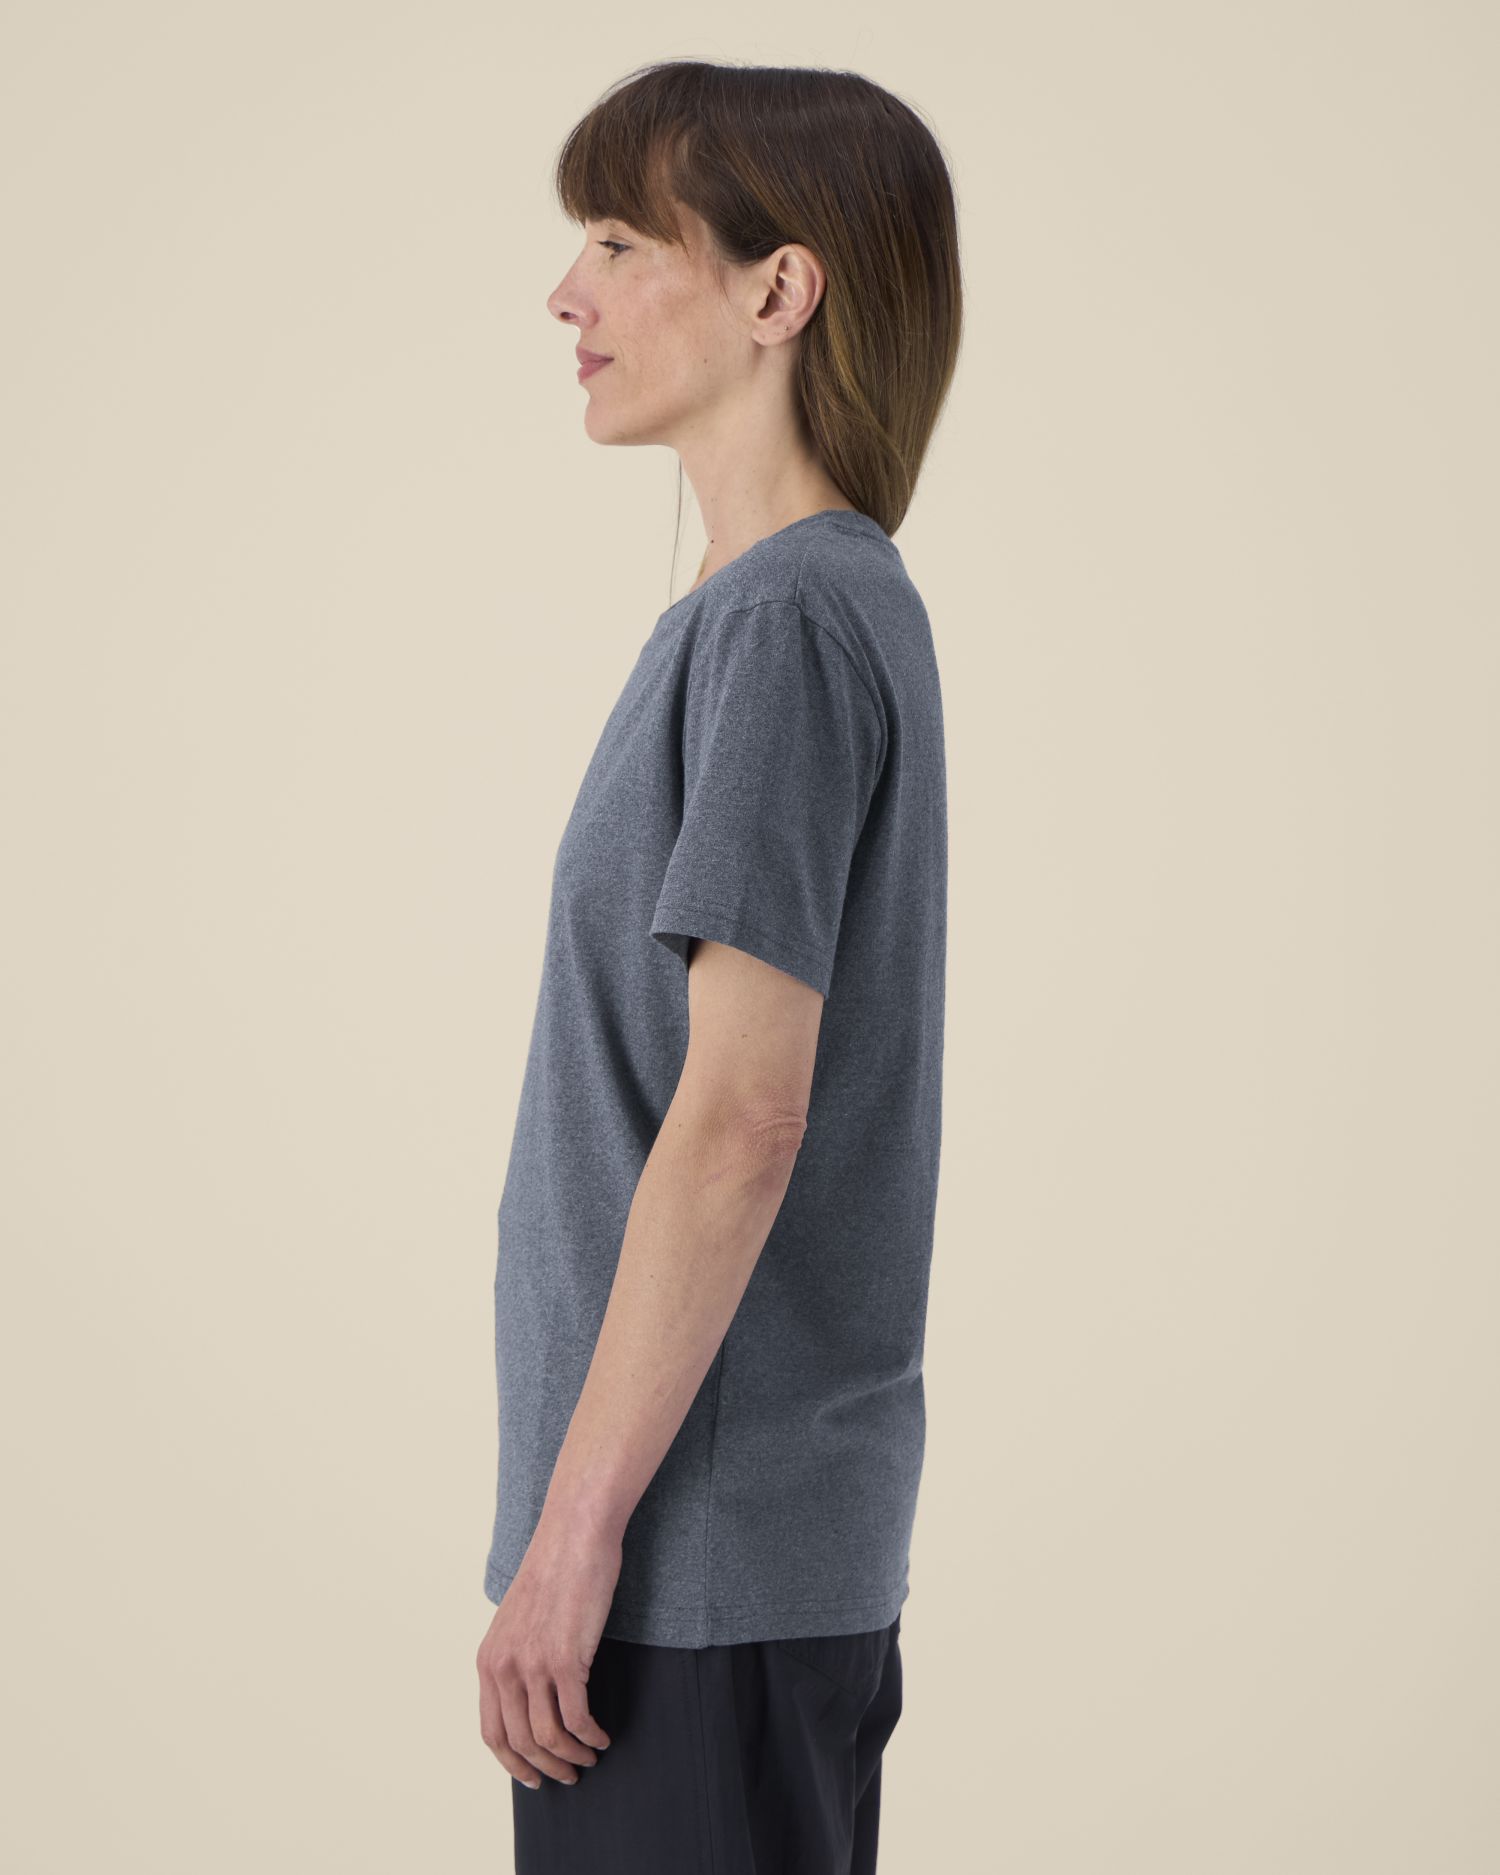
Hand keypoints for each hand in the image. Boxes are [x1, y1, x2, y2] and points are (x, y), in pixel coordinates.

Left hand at [476, 1503, 620, 1788]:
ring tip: (591, 1755)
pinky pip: (577, 1718)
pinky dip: (591, 1736)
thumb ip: (517, 1656)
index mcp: (489, 1659)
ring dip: (572, 1755)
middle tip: (570, 1774)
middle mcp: (504, 1666)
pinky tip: (603, 1736)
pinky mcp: (566, 1658)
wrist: (574, 1533)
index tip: (534, 1777)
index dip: (513, 1763)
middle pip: (520, 1743)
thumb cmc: (556, 1570)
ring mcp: (533, 1664)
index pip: (492, 1732)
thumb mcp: (519, 1618)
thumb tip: (531, 1698)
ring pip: (549, 1737)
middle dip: (547, 1767)